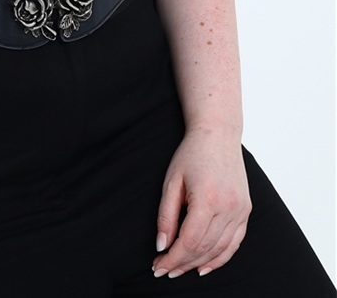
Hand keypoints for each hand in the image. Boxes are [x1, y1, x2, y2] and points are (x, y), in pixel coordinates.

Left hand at [152, 127, 250, 278]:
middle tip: (164, 270)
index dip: (173, 258)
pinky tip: (204, 266)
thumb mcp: (171, 181)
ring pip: (219, 249)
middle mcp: (228, 207)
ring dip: (198, 263)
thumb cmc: (191, 154)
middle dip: (182, 263)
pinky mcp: (246, 211)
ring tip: (180, 270)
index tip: (158, 266)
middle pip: (204, 248)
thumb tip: (161, 245)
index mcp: (207, 198)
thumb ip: (166, 215)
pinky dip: (220, 258)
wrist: (218, 134)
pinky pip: (234, 243)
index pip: (189, 241)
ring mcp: (241, 210)